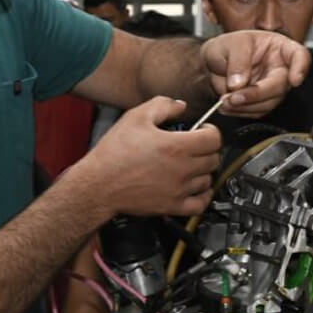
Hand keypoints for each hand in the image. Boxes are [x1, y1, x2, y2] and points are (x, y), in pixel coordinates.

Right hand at [80, 96, 220, 216]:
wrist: (98, 184)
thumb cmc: (114, 153)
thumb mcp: (135, 117)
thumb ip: (162, 105)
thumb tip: (181, 106)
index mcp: (176, 146)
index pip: (214, 139)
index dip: (211, 131)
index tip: (203, 130)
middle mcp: (182, 169)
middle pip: (214, 159)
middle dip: (207, 150)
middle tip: (195, 146)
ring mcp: (178, 190)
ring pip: (208, 180)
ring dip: (203, 171)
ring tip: (190, 165)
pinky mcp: (172, 206)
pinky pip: (200, 204)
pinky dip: (203, 195)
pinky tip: (195, 187)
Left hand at [200, 31, 310, 117]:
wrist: (213, 63)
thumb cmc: (227, 47)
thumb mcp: (230, 44)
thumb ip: (238, 61)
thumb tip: (240, 83)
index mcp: (280, 48)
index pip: (299, 56)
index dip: (301, 68)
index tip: (294, 80)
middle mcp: (280, 69)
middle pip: (281, 85)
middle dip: (257, 93)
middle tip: (234, 97)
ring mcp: (272, 87)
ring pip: (269, 103)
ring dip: (246, 105)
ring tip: (224, 101)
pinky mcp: (262, 102)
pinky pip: (257, 112)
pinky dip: (240, 111)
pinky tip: (227, 106)